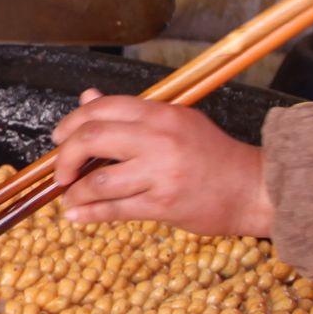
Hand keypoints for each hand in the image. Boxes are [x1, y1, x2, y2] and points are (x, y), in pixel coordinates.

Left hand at [50, 91, 274, 235]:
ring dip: (75, 191)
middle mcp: (158, 138)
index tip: (60, 137)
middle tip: (61, 171)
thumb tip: (88, 97)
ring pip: (99, 180)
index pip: (103, 108)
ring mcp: (160, 172)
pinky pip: (115, 209)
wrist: (251, 188)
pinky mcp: (163, 204)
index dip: (72, 122)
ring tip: (69, 197)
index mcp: (161, 113)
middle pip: (93, 139)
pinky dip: (89, 213)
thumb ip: (131, 113)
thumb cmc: (212, 156)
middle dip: (66, 156)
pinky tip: (76, 216)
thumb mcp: (175, 122)